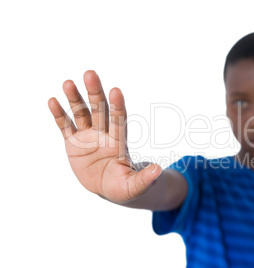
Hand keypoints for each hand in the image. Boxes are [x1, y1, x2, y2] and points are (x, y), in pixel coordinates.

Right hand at [48, 70, 160, 202]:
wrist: (107, 187)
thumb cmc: (124, 187)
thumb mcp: (134, 187)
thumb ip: (144, 179)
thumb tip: (158, 170)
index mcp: (119, 143)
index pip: (118, 121)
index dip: (117, 107)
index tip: (116, 91)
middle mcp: (103, 134)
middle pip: (99, 110)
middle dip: (95, 93)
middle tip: (90, 73)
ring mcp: (88, 137)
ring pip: (81, 114)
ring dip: (74, 99)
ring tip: (68, 83)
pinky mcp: (73, 143)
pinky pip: (65, 126)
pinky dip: (59, 115)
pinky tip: (53, 101)